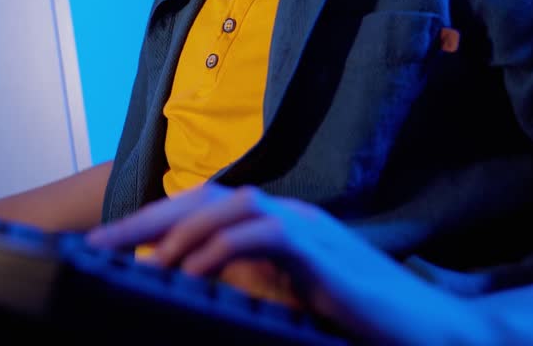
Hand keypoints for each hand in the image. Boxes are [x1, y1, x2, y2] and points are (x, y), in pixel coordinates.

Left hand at [86, 183, 489, 345]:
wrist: (434, 334)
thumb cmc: (361, 324)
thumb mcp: (293, 304)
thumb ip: (252, 290)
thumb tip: (192, 298)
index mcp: (278, 225)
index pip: (203, 211)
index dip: (153, 224)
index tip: (107, 247)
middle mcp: (287, 213)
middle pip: (201, 199)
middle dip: (145, 220)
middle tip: (98, 246)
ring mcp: (304, 225)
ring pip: (224, 208)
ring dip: (176, 234)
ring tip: (139, 263)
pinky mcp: (317, 247)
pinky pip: (256, 235)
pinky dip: (216, 249)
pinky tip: (188, 270)